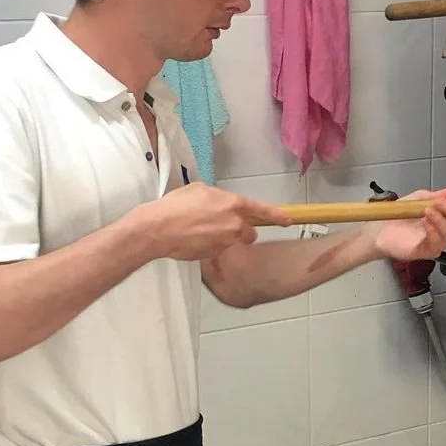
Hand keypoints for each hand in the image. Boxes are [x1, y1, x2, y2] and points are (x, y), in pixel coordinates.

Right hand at [135, 182, 291, 260]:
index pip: (261, 211)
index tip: (287, 220)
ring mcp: (225, 241)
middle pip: (249, 232)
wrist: (158, 229)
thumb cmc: (176, 206)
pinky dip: (210, 245)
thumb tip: (220, 203)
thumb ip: (217, 197)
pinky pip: (218, 249)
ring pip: (232, 241)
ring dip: (223, 238)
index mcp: (232, 204)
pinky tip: (194, 239)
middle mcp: (234, 224)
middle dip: (241, 231)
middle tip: (222, 226)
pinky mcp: (215, 254)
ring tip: (200, 230)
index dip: (276, 216)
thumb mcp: (199, 190)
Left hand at [370, 187, 445, 261]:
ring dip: (440, 218)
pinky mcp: (427, 251)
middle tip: (441, 202)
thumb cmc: (400, 215)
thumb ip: (436, 195)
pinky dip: (433, 230)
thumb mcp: (418, 199)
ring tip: (427, 210)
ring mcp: (438, 242)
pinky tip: (426, 222)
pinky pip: (436, 242)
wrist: (380, 229)